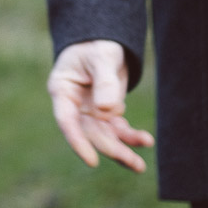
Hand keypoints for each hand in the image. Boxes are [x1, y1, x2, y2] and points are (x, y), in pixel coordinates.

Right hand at [48, 39, 153, 172]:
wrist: (104, 41)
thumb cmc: (97, 43)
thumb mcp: (102, 56)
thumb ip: (105, 80)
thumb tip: (109, 110)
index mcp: (62, 89)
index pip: (67, 120)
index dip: (78, 142)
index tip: (92, 161)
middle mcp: (73, 105)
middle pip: (90, 133)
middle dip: (112, 149)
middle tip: (135, 163)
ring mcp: (89, 110)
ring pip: (104, 136)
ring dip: (122, 149)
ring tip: (140, 166)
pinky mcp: (104, 113)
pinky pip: (116, 129)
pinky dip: (130, 136)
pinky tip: (145, 140)